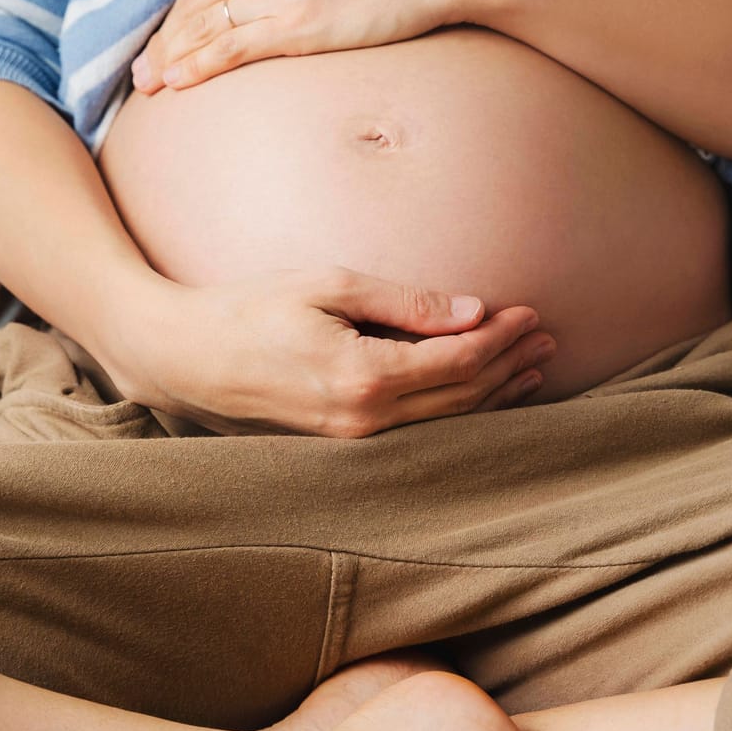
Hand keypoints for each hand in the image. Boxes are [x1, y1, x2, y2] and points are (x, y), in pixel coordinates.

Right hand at [100, 266, 556, 437]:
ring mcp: (353, 441)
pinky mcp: (343, 445)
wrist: (184, 358)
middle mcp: (364, 422)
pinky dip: (458, 409)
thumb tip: (473, 310)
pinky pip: (419, 429)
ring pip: (446, 422)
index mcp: (362, 378)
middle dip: (509, 365)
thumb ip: (404, 301)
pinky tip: (481, 395)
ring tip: (533, 367)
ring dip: (494, 393)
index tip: (529, 311)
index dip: (500, 337)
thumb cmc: (249, 309)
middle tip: (547, 336)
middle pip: (462, 398)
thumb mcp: (326, 286)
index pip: (457, 361)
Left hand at [130, 0, 509, 92]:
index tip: (166, 37)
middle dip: (165, 39)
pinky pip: (230, 47)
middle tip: (141, 73)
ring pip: (204, 26)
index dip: (179, 11)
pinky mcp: (297, 20)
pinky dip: (197, 65)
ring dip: (171, 58)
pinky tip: (179, 84)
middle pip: (196, 1)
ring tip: (150, 87)